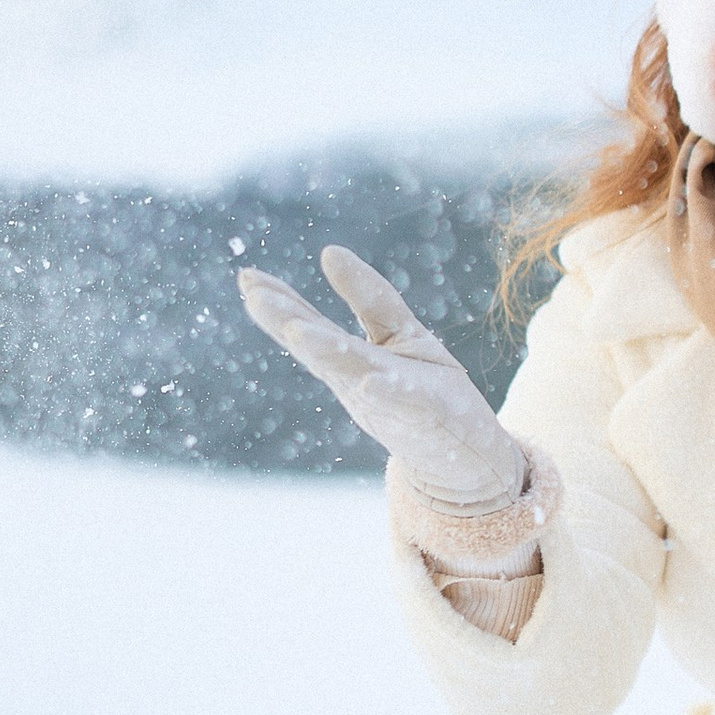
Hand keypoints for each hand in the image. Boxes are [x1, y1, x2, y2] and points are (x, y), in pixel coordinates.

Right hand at [238, 245, 525, 512]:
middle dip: (287, 322)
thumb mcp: (399, 334)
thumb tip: (327, 251)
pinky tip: (371, 382)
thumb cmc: (432, 393)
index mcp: (352, 361)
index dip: (281, 301)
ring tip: (299, 329)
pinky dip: (388, 393)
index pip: (311, 325)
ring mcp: (392, 401)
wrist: (468, 462)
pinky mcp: (428, 417)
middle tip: (253, 295)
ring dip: (327, 351)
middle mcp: (361, 381)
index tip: (247, 276)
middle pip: (321, 346)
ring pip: (354, 372)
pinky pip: (406, 403)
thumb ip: (368, 298)